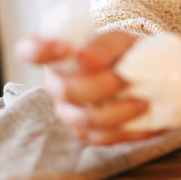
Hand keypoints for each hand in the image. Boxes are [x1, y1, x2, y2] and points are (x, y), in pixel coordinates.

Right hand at [16, 31, 159, 143]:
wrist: (138, 74)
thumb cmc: (122, 54)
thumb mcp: (119, 41)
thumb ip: (104, 47)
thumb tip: (87, 58)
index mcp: (56, 57)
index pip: (31, 50)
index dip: (41, 51)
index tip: (67, 48)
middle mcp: (56, 86)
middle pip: (67, 91)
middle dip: (101, 86)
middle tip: (126, 79)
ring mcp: (71, 113)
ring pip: (85, 120)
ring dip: (117, 112)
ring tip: (143, 103)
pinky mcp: (90, 133)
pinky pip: (106, 137)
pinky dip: (131, 131)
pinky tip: (149, 123)